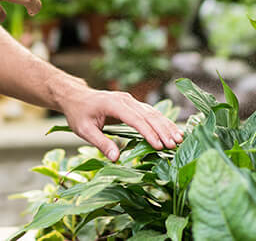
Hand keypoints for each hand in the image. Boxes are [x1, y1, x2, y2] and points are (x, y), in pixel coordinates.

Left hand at [60, 86, 183, 160]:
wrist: (76, 96)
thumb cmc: (79, 113)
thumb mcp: (84, 130)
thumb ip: (101, 143)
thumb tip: (117, 158)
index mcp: (113, 104)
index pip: (135, 119)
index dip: (148, 132)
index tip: (159, 146)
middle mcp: (125, 99)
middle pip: (148, 114)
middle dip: (163, 130)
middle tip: (175, 145)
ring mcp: (130, 100)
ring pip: (153, 112)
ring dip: (166, 125)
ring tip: (179, 139)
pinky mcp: (133, 104)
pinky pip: (150, 112)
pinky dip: (162, 122)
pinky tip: (172, 131)